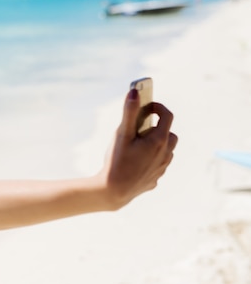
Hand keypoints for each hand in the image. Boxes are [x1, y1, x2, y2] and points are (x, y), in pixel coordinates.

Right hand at [99, 88, 177, 207]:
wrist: (114, 191)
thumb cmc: (117, 161)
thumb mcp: (122, 134)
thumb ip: (129, 112)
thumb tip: (134, 92)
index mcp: (158, 141)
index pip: (167, 116)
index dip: (158, 107)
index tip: (147, 105)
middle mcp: (165, 154)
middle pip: (169, 133)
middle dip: (158, 126)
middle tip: (141, 125)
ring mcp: (162, 168)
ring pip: (167, 149)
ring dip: (157, 142)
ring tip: (139, 143)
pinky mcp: (155, 178)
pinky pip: (158, 163)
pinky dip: (152, 157)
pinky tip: (136, 161)